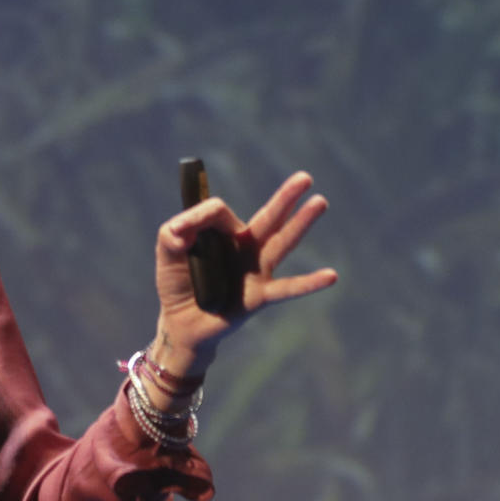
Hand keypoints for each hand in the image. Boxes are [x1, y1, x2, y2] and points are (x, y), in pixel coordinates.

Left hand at [152, 170, 336, 372]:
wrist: (181, 323)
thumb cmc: (178, 285)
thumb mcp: (168, 253)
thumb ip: (171, 234)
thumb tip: (184, 227)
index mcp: (226, 235)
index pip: (220, 212)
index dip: (203, 217)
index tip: (184, 232)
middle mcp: (246, 248)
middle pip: (268, 217)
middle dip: (286, 197)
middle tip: (305, 177)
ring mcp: (256, 271)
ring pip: (281, 242)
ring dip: (301, 222)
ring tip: (320, 202)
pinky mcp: (259, 296)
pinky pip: (287, 288)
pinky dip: (309, 283)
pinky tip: (331, 276)